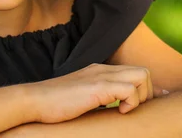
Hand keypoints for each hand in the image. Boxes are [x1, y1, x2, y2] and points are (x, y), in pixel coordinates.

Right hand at [26, 63, 168, 123]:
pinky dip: (131, 102)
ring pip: (142, 76)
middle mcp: (103, 69)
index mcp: (99, 70)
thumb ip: (97, 97)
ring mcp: (101, 76)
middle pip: (143, 71)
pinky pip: (129, 89)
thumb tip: (112, 107)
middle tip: (134, 110)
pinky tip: (119, 111)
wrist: (35, 100)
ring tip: (127, 110)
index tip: (142, 106)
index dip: (143, 89)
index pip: (133, 71)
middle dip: (147, 93)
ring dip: (141, 96)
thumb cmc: (54, 104)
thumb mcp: (81, 97)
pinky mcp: (98, 87)